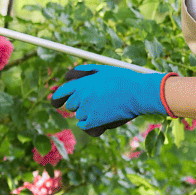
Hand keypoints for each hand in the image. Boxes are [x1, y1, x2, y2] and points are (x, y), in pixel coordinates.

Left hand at [50, 65, 174, 135]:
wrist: (138, 93)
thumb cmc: (124, 80)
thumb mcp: (103, 70)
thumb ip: (85, 71)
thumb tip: (70, 74)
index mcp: (82, 83)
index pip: (62, 91)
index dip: (58, 97)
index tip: (57, 102)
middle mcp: (81, 96)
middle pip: (70, 105)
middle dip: (77, 105)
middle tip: (91, 103)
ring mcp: (87, 109)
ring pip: (79, 115)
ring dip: (87, 114)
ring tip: (104, 107)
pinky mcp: (94, 121)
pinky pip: (84, 125)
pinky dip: (90, 124)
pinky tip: (101, 117)